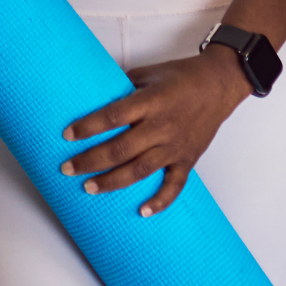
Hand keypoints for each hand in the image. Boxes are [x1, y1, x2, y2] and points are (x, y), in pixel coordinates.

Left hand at [60, 45, 248, 215]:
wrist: (219, 84)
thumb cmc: (182, 75)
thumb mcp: (150, 73)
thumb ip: (125, 84)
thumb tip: (99, 91)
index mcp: (151, 101)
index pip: (113, 116)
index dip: (88, 126)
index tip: (67, 134)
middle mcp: (161, 126)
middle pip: (120, 149)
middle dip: (91, 160)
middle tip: (68, 168)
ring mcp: (175, 146)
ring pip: (139, 170)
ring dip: (112, 181)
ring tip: (89, 188)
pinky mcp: (188, 159)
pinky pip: (173, 185)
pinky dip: (160, 202)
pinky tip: (143, 212)